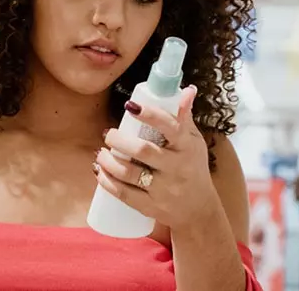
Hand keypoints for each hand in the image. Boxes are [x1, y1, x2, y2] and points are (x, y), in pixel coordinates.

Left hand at [95, 85, 218, 230]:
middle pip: (143, 151)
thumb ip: (185, 117)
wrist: (198, 209)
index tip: (130, 106)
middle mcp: (177, 168)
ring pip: (129, 173)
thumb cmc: (193, 167)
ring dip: (108, 161)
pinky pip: (124, 194)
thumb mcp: (194, 142)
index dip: (150, 115)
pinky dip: (107, 182)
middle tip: (108, 134)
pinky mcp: (151, 207)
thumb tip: (187, 90)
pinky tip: (99, 171)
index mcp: (187, 147)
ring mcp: (164, 189)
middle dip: (119, 140)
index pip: (170, 127)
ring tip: (101, 153)